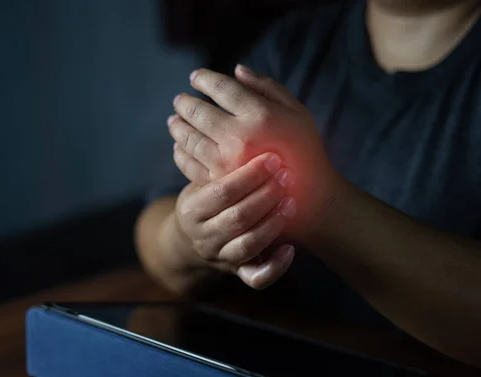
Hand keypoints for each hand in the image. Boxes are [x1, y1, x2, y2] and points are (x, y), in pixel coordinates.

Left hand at [169, 65, 342, 239]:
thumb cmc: (305, 149)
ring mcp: (226, 163)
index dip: (205, 79)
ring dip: (177, 127)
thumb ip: (267, 88)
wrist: (309, 197)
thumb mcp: (297, 111)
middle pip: (198, 112)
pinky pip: (189, 164)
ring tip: (174, 120)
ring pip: (189, 139)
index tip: (196, 77)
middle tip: (179, 99)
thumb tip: (237, 70)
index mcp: (260, 115)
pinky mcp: (218, 183)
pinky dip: (180, 152)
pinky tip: (179, 146)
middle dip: (184, 103)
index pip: (221, 88)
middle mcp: (239, 137)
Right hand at [172, 153, 295, 289]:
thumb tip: (234, 125)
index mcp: (191, 210)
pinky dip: (276, 266)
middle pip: (237, 218)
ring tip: (292, 202)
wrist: (194, 238)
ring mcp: (220, 258)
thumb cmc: (206, 199)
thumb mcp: (201, 181)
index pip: (221, 192)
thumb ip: (216, 165)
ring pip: (248, 246)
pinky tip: (290, 248)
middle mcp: (203, 237)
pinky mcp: (238, 273)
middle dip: (265, 195)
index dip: (248, 175)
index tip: (273, 158)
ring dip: (273, 223)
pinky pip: (257, 279)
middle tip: (288, 176)